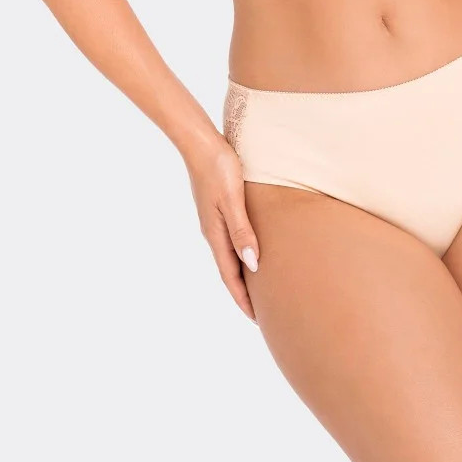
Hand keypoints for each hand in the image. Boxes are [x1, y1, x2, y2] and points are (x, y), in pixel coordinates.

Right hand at [183, 134, 259, 323]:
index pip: (230, 275)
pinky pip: (230, 240)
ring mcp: (213, 221)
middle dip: (243, 292)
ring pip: (230, 255)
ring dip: (242, 274)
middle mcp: (212, 232)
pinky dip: (240, 253)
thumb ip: (242, 231)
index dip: (242, 298)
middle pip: (229, 270)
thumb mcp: (232, 200)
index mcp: (215, 234)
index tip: (256, 319)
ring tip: (258, 288)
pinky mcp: (217, 208)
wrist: (200, 143)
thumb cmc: (219, 168)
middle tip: (261, 312)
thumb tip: (252, 265)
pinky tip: (250, 251)